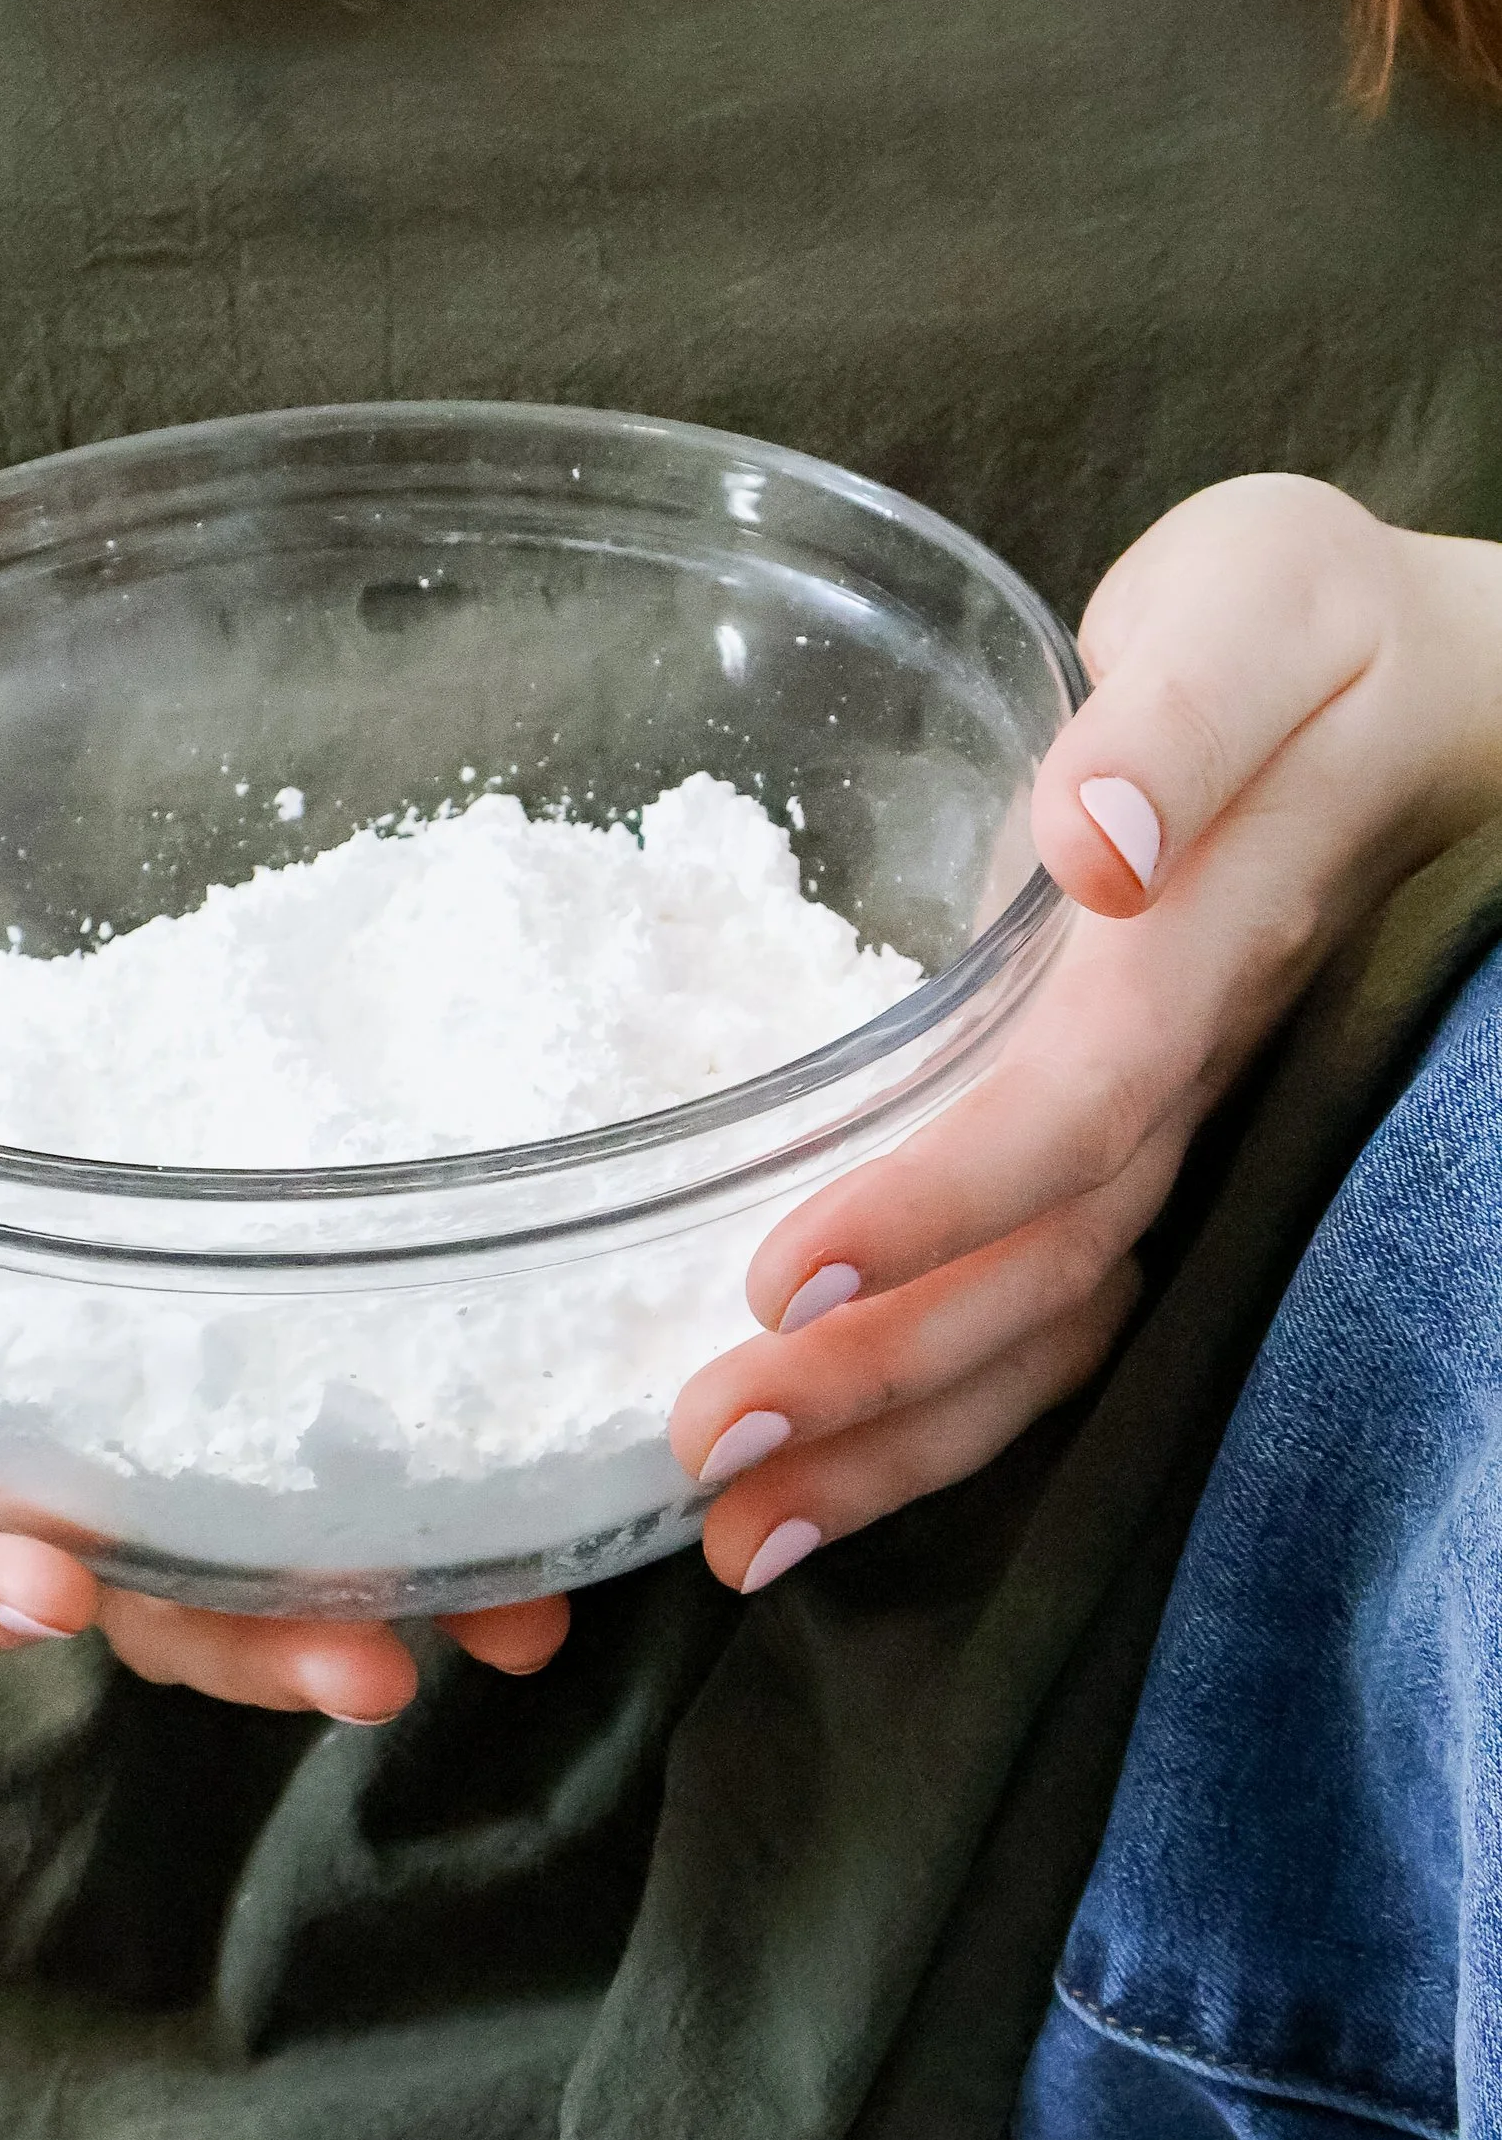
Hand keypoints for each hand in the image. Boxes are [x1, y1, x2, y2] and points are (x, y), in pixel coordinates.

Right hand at [0, 1098, 570, 1715]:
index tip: (54, 1588)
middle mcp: (61, 1477)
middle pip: (148, 1614)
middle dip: (251, 1650)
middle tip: (362, 1667)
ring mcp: (184, 1444)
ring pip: (279, 1574)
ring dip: (394, 1613)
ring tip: (511, 1630)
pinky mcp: (292, 1374)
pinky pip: (375, 1473)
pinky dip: (471, 1515)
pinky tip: (564, 1523)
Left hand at [663, 476, 1501, 1594]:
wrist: (1440, 687)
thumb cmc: (1321, 624)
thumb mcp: (1259, 603)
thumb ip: (1185, 720)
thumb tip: (1097, 839)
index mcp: (1199, 948)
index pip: (1076, 1110)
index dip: (939, 1205)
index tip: (782, 1276)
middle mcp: (1188, 1070)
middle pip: (1049, 1268)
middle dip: (884, 1380)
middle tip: (710, 1455)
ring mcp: (1174, 1125)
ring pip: (1053, 1328)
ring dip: (900, 1442)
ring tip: (738, 1536)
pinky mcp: (1139, 1144)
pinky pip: (1054, 1310)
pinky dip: (940, 1410)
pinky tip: (823, 1478)